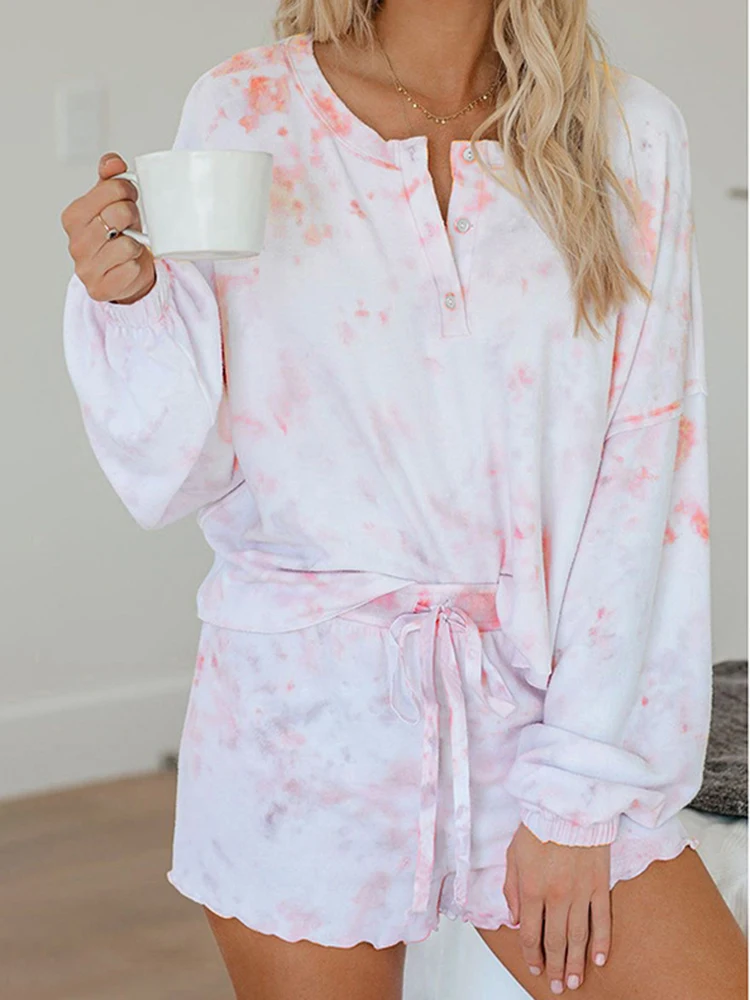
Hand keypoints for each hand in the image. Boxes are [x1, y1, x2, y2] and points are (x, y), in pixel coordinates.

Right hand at [61, 152, 155, 305]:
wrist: (125, 273)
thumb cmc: (119, 235)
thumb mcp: (113, 203)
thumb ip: (110, 179)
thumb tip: (113, 162)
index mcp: (73, 216)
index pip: (112, 189)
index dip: (129, 190)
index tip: (131, 197)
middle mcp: (75, 242)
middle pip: (120, 214)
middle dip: (133, 216)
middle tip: (131, 224)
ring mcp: (85, 267)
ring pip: (128, 244)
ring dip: (136, 245)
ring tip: (129, 247)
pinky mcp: (99, 288)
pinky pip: (131, 269)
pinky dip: (136, 267)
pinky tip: (129, 266)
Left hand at [504, 822, 611, 993]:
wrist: (568, 804)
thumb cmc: (539, 823)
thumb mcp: (513, 854)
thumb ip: (512, 889)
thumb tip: (516, 919)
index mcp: (532, 889)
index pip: (531, 934)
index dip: (532, 955)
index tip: (534, 967)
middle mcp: (557, 896)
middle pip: (556, 941)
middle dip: (555, 967)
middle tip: (558, 986)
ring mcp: (581, 893)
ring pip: (579, 937)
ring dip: (577, 963)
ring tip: (576, 981)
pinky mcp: (600, 885)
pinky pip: (602, 919)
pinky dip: (601, 942)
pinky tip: (600, 959)